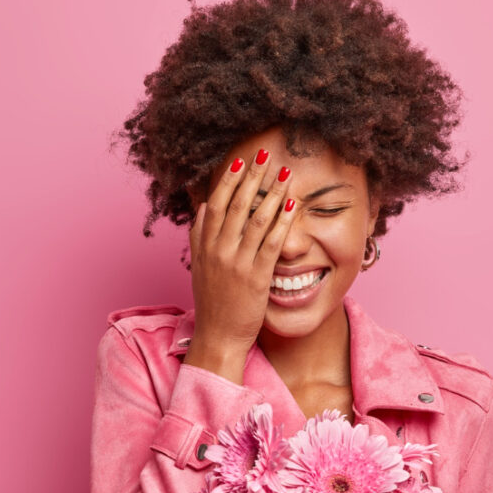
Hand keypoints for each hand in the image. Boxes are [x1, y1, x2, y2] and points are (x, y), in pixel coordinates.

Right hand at [183, 148, 297, 383]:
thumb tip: (204, 206)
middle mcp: (219, 251)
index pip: (216, 203)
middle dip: (253, 177)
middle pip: (237, 205)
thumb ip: (200, 235)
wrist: (218, 336)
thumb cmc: (212, 302)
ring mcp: (237, 263)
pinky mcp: (256, 278)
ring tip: (285, 175)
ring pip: (256, 220)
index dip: (229, 180)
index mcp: (204, 245)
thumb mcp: (199, 266)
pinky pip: (271, 243)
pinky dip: (282, 222)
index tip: (241, 161)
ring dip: (272, 194)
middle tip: (266, 155)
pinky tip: (293, 207)